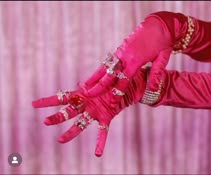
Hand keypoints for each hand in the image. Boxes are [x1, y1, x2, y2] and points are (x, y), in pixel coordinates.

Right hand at [32, 69, 146, 156]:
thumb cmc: (107, 82)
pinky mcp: (106, 118)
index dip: (48, 101)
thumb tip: (79, 84)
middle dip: (57, 117)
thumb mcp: (96, 80)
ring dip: (71, 132)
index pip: (61, 98)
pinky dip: (100, 142)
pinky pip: (103, 131)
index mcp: (81, 96)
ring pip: (80, 124)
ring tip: (61, 140)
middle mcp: (85, 106)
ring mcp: (94, 113)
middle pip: (68, 113)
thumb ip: (88, 83)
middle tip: (46, 122)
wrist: (122, 87)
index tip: (34, 104)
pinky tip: (97, 154)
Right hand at [82, 12, 173, 104]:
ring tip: (83, 86)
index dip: (117, 93)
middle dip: (98, 86)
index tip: (112, 103)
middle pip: (109, 74)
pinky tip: (94, 76)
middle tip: (88, 96)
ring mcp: (121, 52)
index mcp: (136, 60)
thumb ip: (156, 74)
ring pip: (104, 67)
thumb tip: (153, 90)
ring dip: (93, 78)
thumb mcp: (162, 58)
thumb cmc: (162, 41)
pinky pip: (108, 62)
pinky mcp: (120, 49)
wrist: (159, 23)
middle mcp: (125, 56)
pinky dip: (100, 70)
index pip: (123, 80)